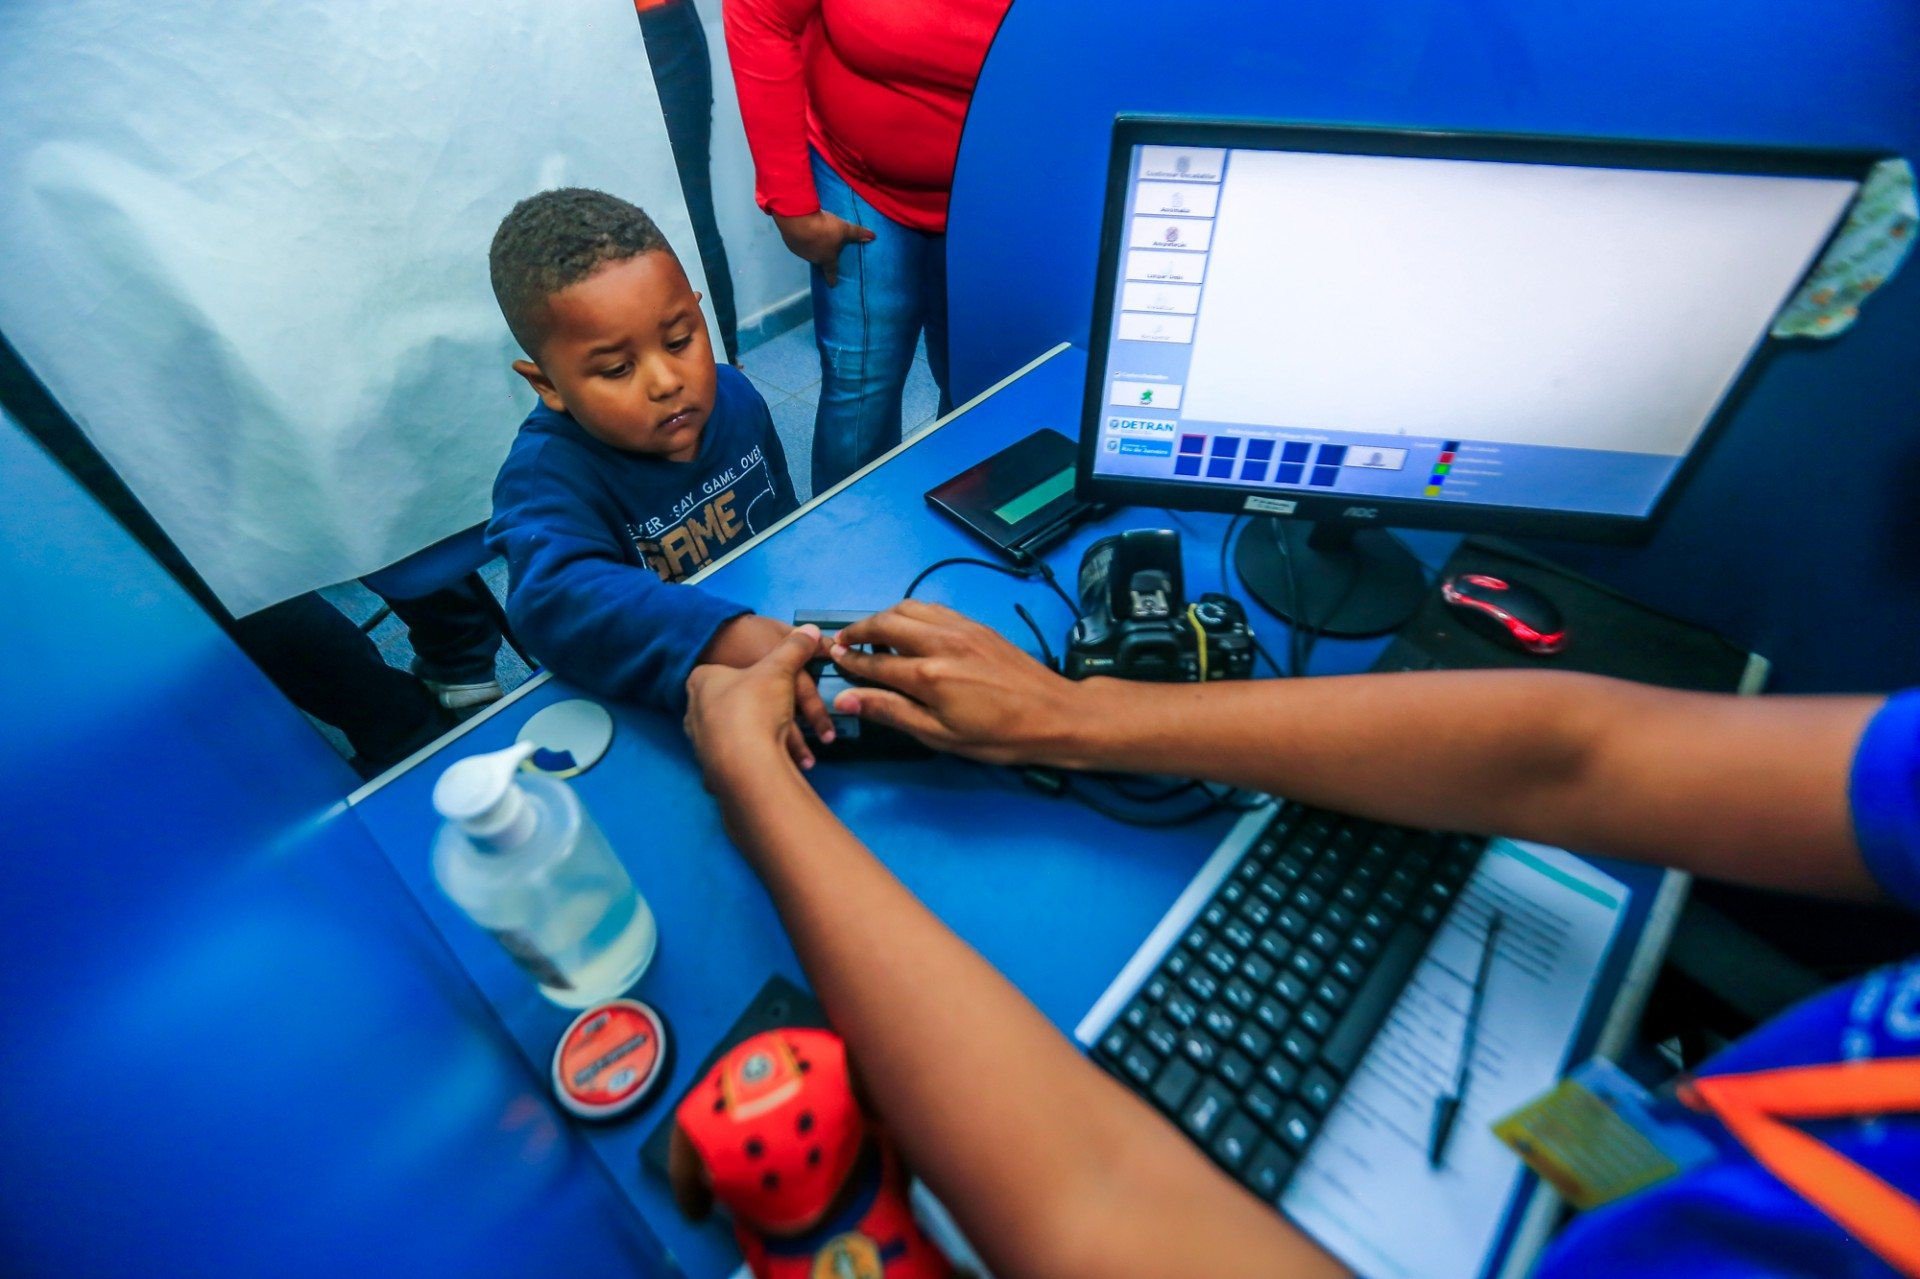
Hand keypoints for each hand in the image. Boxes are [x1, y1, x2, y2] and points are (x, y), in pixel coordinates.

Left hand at [699, 614, 833, 767]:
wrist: (745, 762)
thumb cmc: (755, 706)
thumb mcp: (779, 669)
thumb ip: (795, 648)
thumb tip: (811, 629)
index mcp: (702, 681)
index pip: (722, 670)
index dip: (752, 674)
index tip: (775, 683)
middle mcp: (694, 711)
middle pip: (735, 706)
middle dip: (767, 716)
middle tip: (791, 722)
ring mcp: (700, 742)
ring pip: (740, 737)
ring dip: (770, 743)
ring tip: (801, 757)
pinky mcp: (711, 768)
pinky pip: (740, 760)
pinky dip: (761, 760)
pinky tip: (779, 766)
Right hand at [774, 210, 875, 285]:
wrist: (798, 221)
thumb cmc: (824, 229)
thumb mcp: (844, 229)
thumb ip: (857, 233)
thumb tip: (874, 236)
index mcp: (827, 258)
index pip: (831, 271)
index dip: (832, 278)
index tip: (832, 284)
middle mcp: (813, 258)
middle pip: (818, 259)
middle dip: (821, 256)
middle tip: (824, 249)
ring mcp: (800, 251)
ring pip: (807, 250)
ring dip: (811, 245)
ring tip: (814, 236)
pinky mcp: (790, 242)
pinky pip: (797, 241)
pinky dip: (801, 237)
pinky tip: (803, 230)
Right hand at [828, 601, 1091, 765]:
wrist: (1054, 714)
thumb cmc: (998, 736)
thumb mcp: (940, 735)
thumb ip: (892, 712)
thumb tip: (846, 700)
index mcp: (929, 675)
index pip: (875, 662)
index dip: (850, 662)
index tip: (833, 661)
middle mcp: (941, 642)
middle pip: (885, 623)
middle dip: (858, 631)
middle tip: (843, 643)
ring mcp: (960, 628)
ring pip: (908, 607)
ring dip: (883, 616)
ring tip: (871, 633)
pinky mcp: (975, 624)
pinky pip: (933, 607)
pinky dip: (910, 612)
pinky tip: (907, 626)